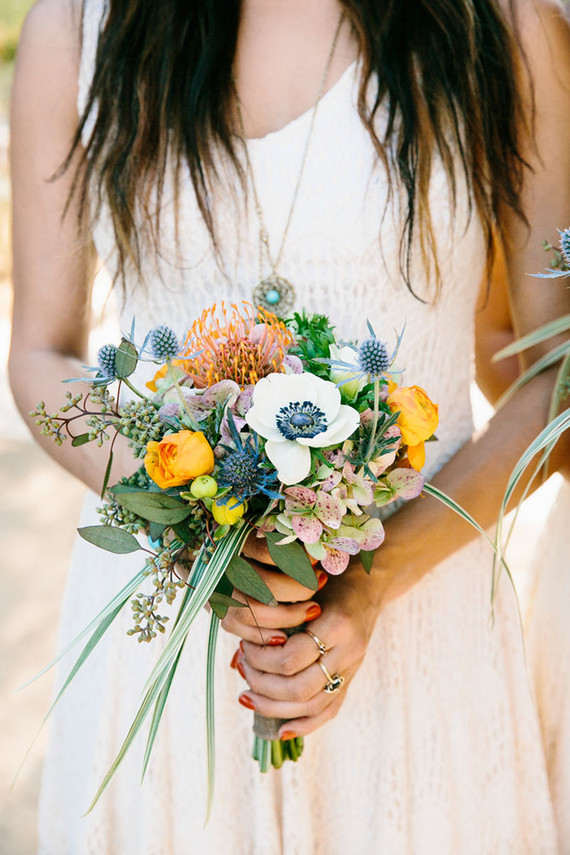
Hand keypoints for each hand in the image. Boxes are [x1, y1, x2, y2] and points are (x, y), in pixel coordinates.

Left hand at [230, 558, 381, 738]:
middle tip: (242, 667)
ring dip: (273, 705)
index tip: (244, 645)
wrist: (369, 584)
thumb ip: (277, 618)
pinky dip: (304, 725)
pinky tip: (281, 730)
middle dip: (262, 683)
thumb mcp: (303, 590)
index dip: (261, 659)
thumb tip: (237, 656)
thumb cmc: (328, 582)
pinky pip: (330, 711)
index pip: (291, 658)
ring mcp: (353, 668)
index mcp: (337, 624)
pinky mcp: (352, 679)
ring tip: (248, 694)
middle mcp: (349, 650)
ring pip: (312, 704)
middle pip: (299, 687)